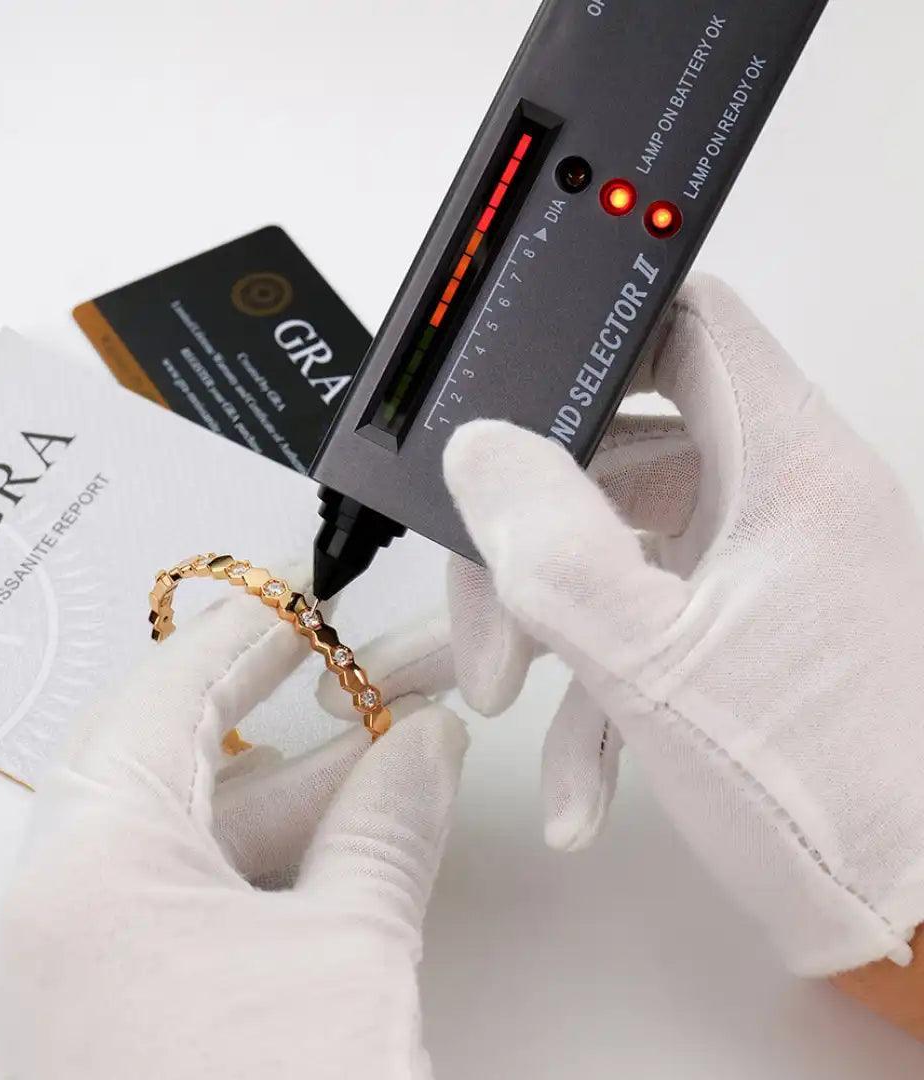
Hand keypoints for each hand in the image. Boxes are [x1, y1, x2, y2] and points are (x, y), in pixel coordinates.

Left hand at [0, 585, 467, 1079]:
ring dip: (298, 789)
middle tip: (359, 662)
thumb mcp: (352, 955)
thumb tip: (428, 739)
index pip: (159, 702)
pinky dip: (277, 856)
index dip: (242, 639)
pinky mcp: (121, 1009)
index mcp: (81, 877)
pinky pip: (197, 895)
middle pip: (174, 761)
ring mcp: (85, 967)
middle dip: (282, 711)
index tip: (303, 599)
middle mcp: (57, 915)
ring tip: (398, 746)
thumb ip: (388, 821)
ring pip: (196, 832)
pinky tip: (361, 827)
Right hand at [349, 276, 923, 978]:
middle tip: (489, 609)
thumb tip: (481, 452)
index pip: (688, 324)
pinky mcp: (748, 626)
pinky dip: (594, 678)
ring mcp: (765, 566)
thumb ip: (556, 549)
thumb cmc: (826, 797)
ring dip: (547, 614)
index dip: (593, 337)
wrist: (916, 921)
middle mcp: (782, 499)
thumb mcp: (656, 668)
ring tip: (507, 700)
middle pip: (621, 446)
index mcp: (785, 467)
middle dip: (530, 524)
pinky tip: (576, 779)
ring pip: (619, 537)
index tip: (509, 392)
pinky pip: (645, 614)